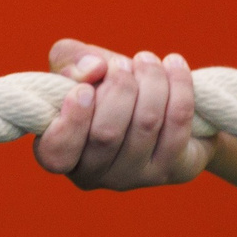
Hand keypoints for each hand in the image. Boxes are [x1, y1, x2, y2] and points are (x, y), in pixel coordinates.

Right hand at [33, 39, 211, 189]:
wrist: (153, 103)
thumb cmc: (102, 85)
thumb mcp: (76, 68)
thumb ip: (71, 61)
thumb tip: (95, 67)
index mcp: (61, 154)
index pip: (57, 154)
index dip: (72, 122)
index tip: (84, 89)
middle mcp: (95, 175)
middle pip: (107, 134)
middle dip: (119, 88)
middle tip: (122, 64)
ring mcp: (136, 177)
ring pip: (146, 124)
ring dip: (150, 80)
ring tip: (146, 59)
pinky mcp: (174, 169)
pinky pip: (178, 123)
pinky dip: (179, 86)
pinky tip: (173, 63)